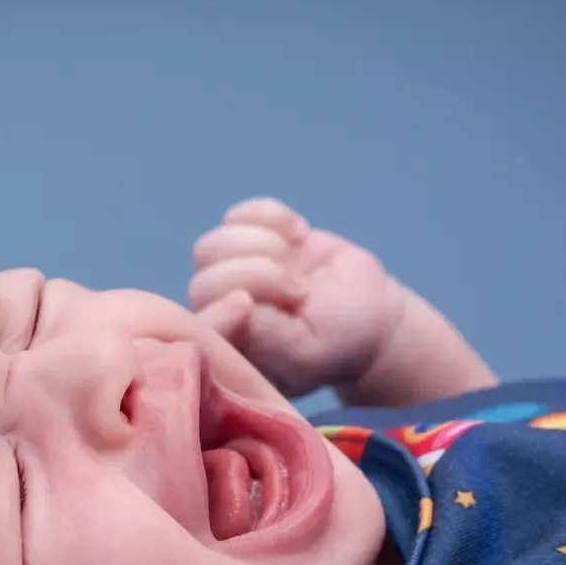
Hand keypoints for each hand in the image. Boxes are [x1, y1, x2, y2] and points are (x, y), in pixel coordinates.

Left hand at [189, 198, 407, 397]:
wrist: (368, 311)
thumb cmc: (338, 341)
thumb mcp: (309, 350)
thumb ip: (269, 337)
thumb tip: (238, 305)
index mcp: (228, 349)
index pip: (196, 328)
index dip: (218, 310)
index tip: (248, 303)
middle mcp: (220, 312)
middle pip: (205, 281)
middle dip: (256, 275)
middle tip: (300, 290)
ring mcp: (230, 272)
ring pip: (213, 244)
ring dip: (262, 244)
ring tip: (298, 263)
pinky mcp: (248, 238)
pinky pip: (239, 214)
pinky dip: (272, 216)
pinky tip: (299, 236)